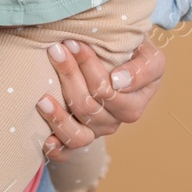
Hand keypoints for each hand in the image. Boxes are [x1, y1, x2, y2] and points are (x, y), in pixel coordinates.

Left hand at [36, 38, 165, 159]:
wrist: (123, 56)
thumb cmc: (134, 51)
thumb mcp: (149, 55)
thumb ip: (141, 69)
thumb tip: (118, 81)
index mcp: (135, 102)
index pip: (108, 91)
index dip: (87, 66)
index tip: (71, 42)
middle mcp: (117, 120)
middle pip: (88, 107)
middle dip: (69, 76)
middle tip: (55, 50)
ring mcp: (98, 129)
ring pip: (78, 134)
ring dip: (59, 118)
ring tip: (43, 99)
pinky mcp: (82, 135)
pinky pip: (69, 150)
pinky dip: (58, 149)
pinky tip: (45, 140)